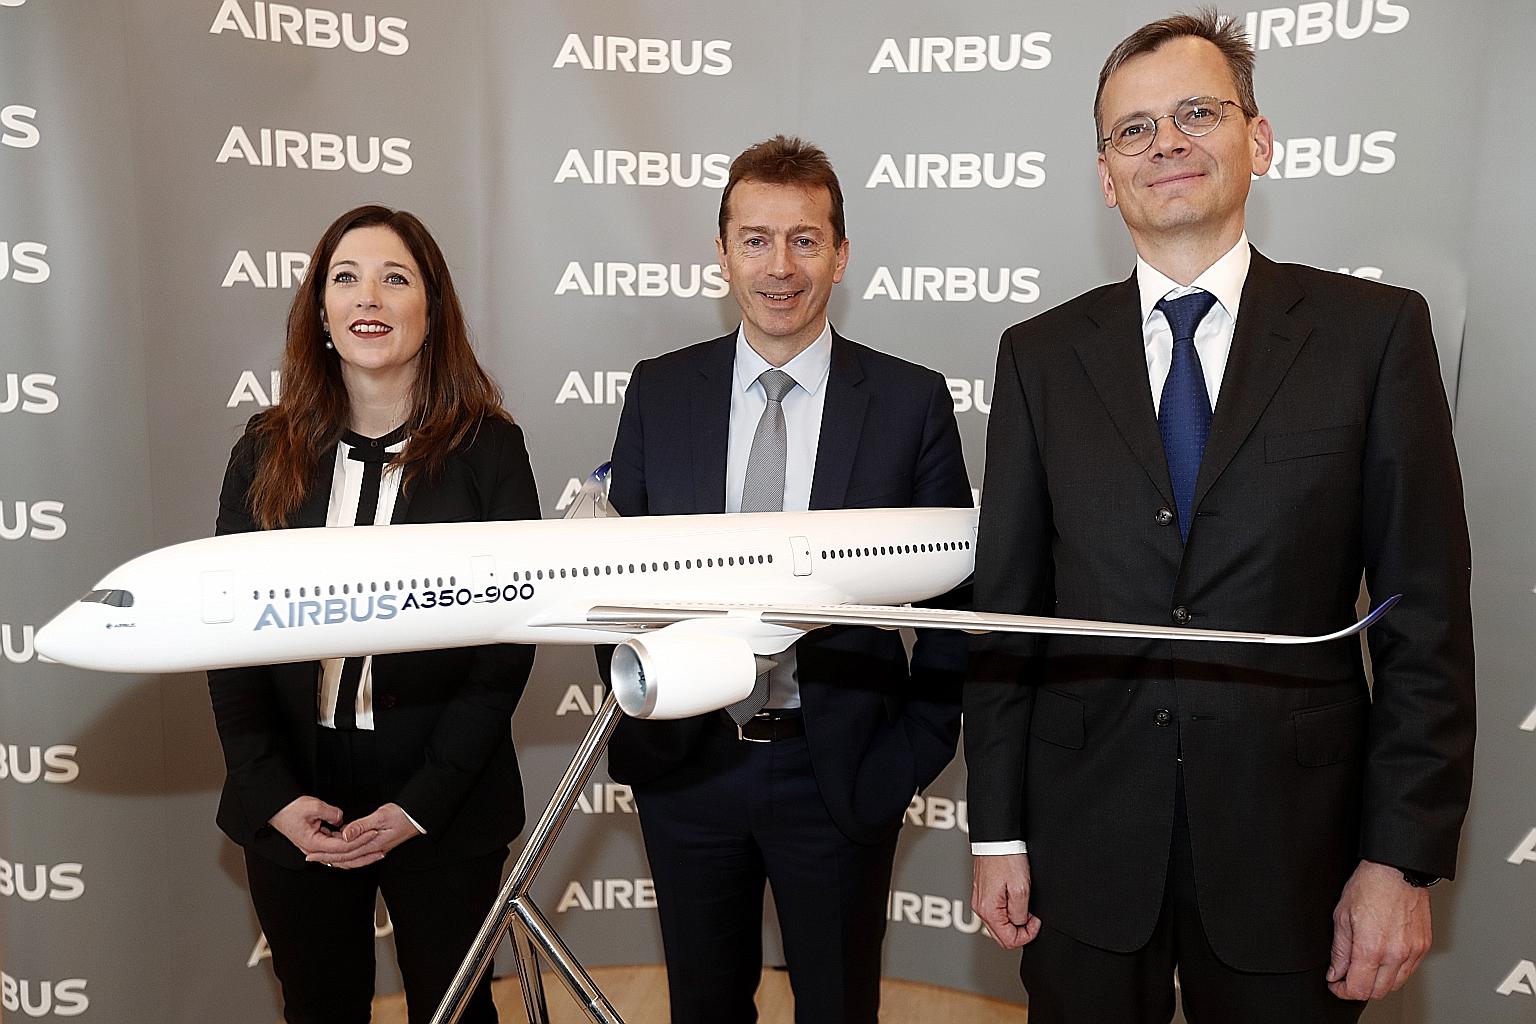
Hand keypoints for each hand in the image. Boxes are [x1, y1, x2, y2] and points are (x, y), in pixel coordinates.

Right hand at [268, 796, 371, 861]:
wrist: (277, 811)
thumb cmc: (291, 809)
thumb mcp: (313, 806)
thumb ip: (331, 813)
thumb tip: (342, 819)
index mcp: (313, 844)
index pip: (342, 847)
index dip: (359, 840)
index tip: (373, 833)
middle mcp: (315, 851)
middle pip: (344, 859)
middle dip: (364, 855)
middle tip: (381, 850)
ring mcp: (317, 850)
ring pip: (342, 859)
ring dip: (359, 857)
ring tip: (376, 853)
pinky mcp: (319, 845)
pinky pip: (338, 852)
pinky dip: (351, 851)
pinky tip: (363, 848)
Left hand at [306, 803, 420, 869]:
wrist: (418, 817)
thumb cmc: (403, 815)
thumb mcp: (381, 817)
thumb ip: (361, 826)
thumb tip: (345, 834)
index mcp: (371, 844)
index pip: (343, 853)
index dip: (325, 854)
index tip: (311, 855)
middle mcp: (372, 850)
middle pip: (345, 859)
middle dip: (326, 858)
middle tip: (310, 858)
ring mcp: (375, 848)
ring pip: (350, 857)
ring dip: (335, 857)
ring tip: (322, 855)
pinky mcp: (378, 844)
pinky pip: (357, 852)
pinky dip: (346, 852)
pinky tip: (341, 845)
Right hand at [971, 853, 1041, 948]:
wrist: (996, 840)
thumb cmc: (1006, 859)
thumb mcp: (1021, 889)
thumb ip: (1020, 913)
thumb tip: (1020, 924)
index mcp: (988, 911)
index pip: (1008, 941)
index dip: (1027, 935)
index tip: (1035, 921)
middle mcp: (980, 908)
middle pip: (1002, 936)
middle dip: (1020, 930)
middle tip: (1031, 915)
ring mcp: (980, 901)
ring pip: (999, 925)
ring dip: (1014, 920)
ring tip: (1023, 903)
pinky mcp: (983, 893)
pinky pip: (996, 912)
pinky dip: (1007, 911)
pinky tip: (1015, 899)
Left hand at [1326, 860, 1432, 999]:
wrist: (1396, 870)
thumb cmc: (1369, 886)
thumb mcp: (1342, 916)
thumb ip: (1339, 951)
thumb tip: (1335, 972)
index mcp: (1371, 948)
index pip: (1358, 989)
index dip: (1342, 991)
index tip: (1336, 984)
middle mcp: (1395, 954)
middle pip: (1377, 992)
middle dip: (1359, 989)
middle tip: (1347, 978)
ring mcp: (1413, 952)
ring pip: (1395, 985)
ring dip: (1378, 983)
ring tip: (1365, 969)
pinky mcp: (1423, 947)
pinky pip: (1409, 972)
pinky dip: (1395, 973)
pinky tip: (1383, 961)